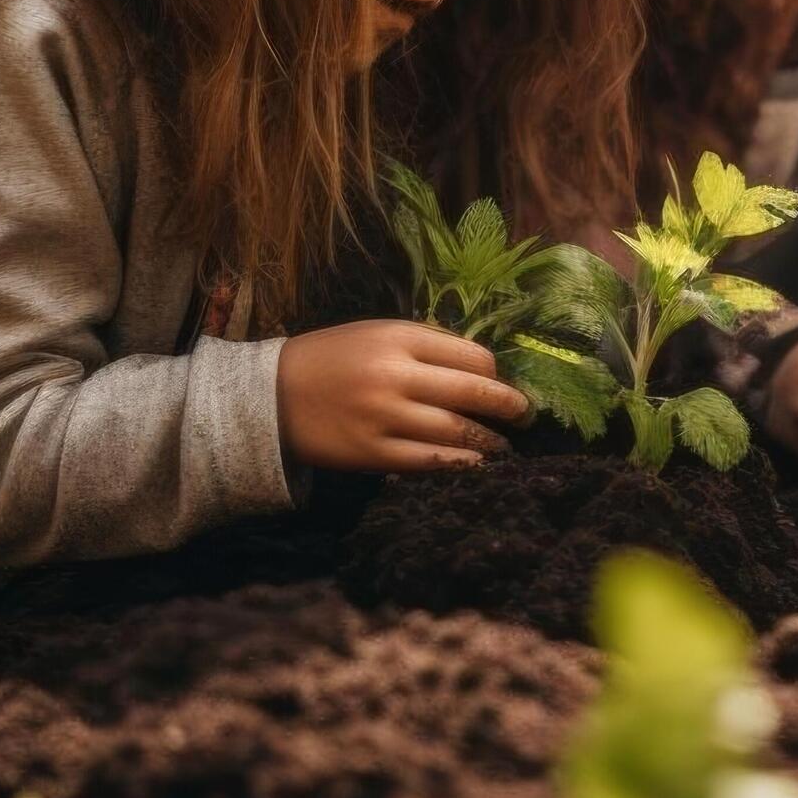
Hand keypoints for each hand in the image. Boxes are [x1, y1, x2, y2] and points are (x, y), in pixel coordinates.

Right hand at [276, 320, 530, 473]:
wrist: (271, 395)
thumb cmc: (334, 359)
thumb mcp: (377, 333)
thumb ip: (427, 344)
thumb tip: (482, 365)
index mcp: (399, 339)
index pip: (471, 357)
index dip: (495, 373)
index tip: (502, 383)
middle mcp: (394, 376)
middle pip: (473, 392)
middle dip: (509, 406)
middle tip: (525, 415)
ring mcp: (383, 417)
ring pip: (456, 431)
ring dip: (490, 441)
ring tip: (505, 446)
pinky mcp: (372, 454)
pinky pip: (430, 462)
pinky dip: (461, 464)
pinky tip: (477, 464)